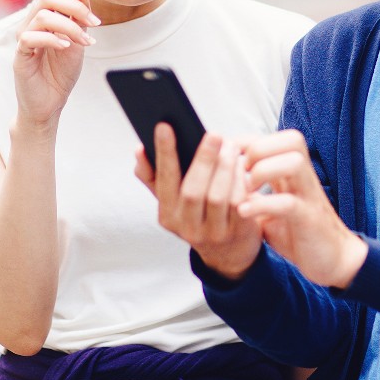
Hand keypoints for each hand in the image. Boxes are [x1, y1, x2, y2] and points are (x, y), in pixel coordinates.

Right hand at [12, 0, 99, 124]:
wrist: (51, 102)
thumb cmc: (60, 73)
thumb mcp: (77, 40)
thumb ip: (79, 17)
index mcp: (43, 16)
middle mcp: (31, 23)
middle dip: (75, 5)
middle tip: (94, 23)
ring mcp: (24, 38)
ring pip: (42, 15)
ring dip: (70, 26)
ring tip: (84, 41)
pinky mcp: (20, 55)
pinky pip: (30, 37)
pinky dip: (52, 38)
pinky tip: (65, 47)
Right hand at [134, 125, 261, 280]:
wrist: (228, 252)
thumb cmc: (196, 214)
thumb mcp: (172, 200)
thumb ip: (153, 176)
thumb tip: (139, 150)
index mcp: (166, 215)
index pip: (163, 181)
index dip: (163, 154)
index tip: (164, 126)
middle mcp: (186, 227)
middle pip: (193, 191)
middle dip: (203, 159)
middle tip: (214, 134)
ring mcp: (212, 233)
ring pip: (218, 196)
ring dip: (225, 167)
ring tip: (230, 146)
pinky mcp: (237, 233)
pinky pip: (239, 203)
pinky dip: (240, 180)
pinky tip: (241, 163)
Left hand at [237, 130, 366, 289]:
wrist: (331, 260)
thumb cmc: (299, 233)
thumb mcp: (270, 209)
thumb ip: (252, 195)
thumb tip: (223, 184)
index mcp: (293, 173)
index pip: (275, 138)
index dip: (246, 141)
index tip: (225, 157)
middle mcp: (304, 178)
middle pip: (291, 140)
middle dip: (258, 150)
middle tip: (240, 173)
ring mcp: (309, 196)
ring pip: (294, 162)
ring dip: (264, 171)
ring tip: (247, 190)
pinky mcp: (310, 219)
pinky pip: (289, 203)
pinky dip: (263, 205)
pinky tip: (245, 212)